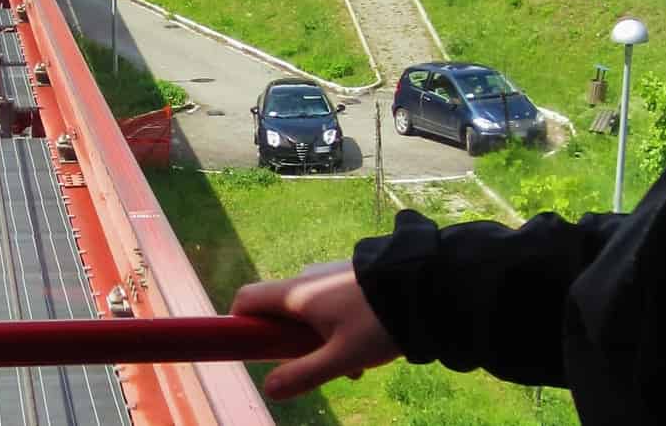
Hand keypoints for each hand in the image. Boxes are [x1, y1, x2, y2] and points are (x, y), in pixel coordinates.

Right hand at [231, 260, 399, 399]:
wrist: (426, 287)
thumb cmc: (378, 322)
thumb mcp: (341, 357)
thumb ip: (303, 374)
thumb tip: (268, 389)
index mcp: (296, 293)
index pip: (246, 299)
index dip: (239, 324)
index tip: (255, 351)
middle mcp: (306, 278)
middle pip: (280, 314)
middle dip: (293, 345)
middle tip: (322, 367)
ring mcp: (327, 276)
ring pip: (309, 313)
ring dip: (321, 340)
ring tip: (356, 364)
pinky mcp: (348, 277)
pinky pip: (329, 305)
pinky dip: (338, 327)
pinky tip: (366, 346)